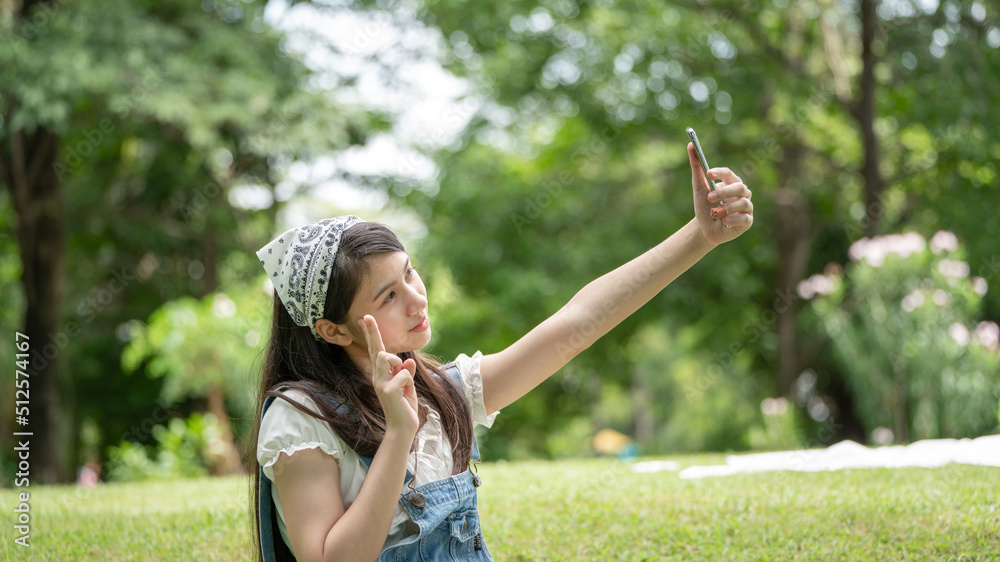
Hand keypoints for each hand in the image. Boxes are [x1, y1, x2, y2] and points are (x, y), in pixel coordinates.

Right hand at [358, 315, 418, 436]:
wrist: (403, 428)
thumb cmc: (404, 407)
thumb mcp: (408, 387)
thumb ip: (407, 373)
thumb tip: (408, 362)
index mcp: (382, 375)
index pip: (376, 351)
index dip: (372, 334)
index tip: (366, 318)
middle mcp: (377, 377)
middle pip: (377, 349)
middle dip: (372, 333)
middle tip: (366, 317)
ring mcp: (381, 383)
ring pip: (387, 357)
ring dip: (399, 364)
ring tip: (404, 379)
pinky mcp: (388, 391)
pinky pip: (404, 374)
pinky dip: (410, 381)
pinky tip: (407, 393)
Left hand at [688, 142, 753, 245]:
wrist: (705, 228)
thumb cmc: (704, 206)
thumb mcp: (699, 186)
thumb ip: (696, 166)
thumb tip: (690, 144)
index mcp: (731, 183)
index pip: (730, 174)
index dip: (720, 172)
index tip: (709, 173)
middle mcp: (742, 193)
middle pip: (739, 187)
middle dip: (723, 192)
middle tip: (709, 197)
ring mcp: (747, 207)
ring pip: (743, 203)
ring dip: (726, 208)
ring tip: (714, 213)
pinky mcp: (748, 221)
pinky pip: (745, 218)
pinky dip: (733, 219)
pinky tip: (724, 221)